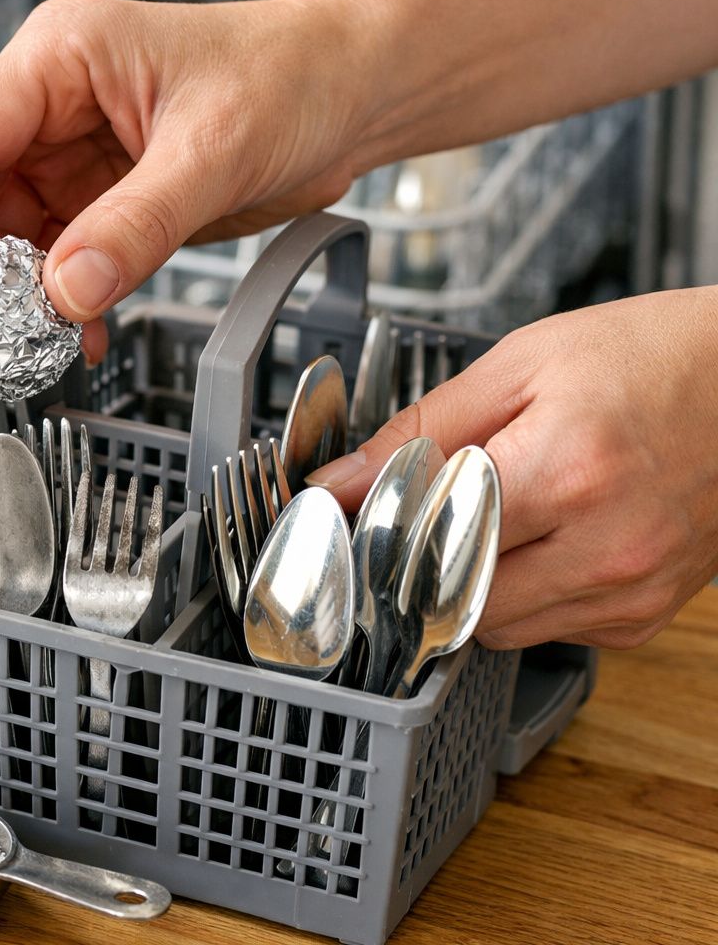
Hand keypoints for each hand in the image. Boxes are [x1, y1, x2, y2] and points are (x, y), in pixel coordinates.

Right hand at [0, 0, 377, 378]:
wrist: (354, 92)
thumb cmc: (291, 73)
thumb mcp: (213, 149)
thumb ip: (137, 223)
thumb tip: (68, 291)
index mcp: (60, 60)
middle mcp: (52, 108)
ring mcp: (73, 158)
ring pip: (3, 239)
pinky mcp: (103, 204)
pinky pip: (57, 265)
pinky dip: (56, 310)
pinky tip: (68, 344)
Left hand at [309, 288, 717, 648]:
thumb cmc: (650, 359)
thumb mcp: (521, 364)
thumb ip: (420, 428)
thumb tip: (337, 482)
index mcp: (567, 473)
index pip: (427, 538)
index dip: (379, 526)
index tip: (352, 513)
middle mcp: (604, 547)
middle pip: (452, 597)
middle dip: (421, 558)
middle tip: (426, 509)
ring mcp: (629, 591)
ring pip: (492, 626)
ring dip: (469, 581)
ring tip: (498, 513)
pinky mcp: (641, 617)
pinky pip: (545, 630)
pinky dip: (522, 594)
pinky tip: (542, 539)